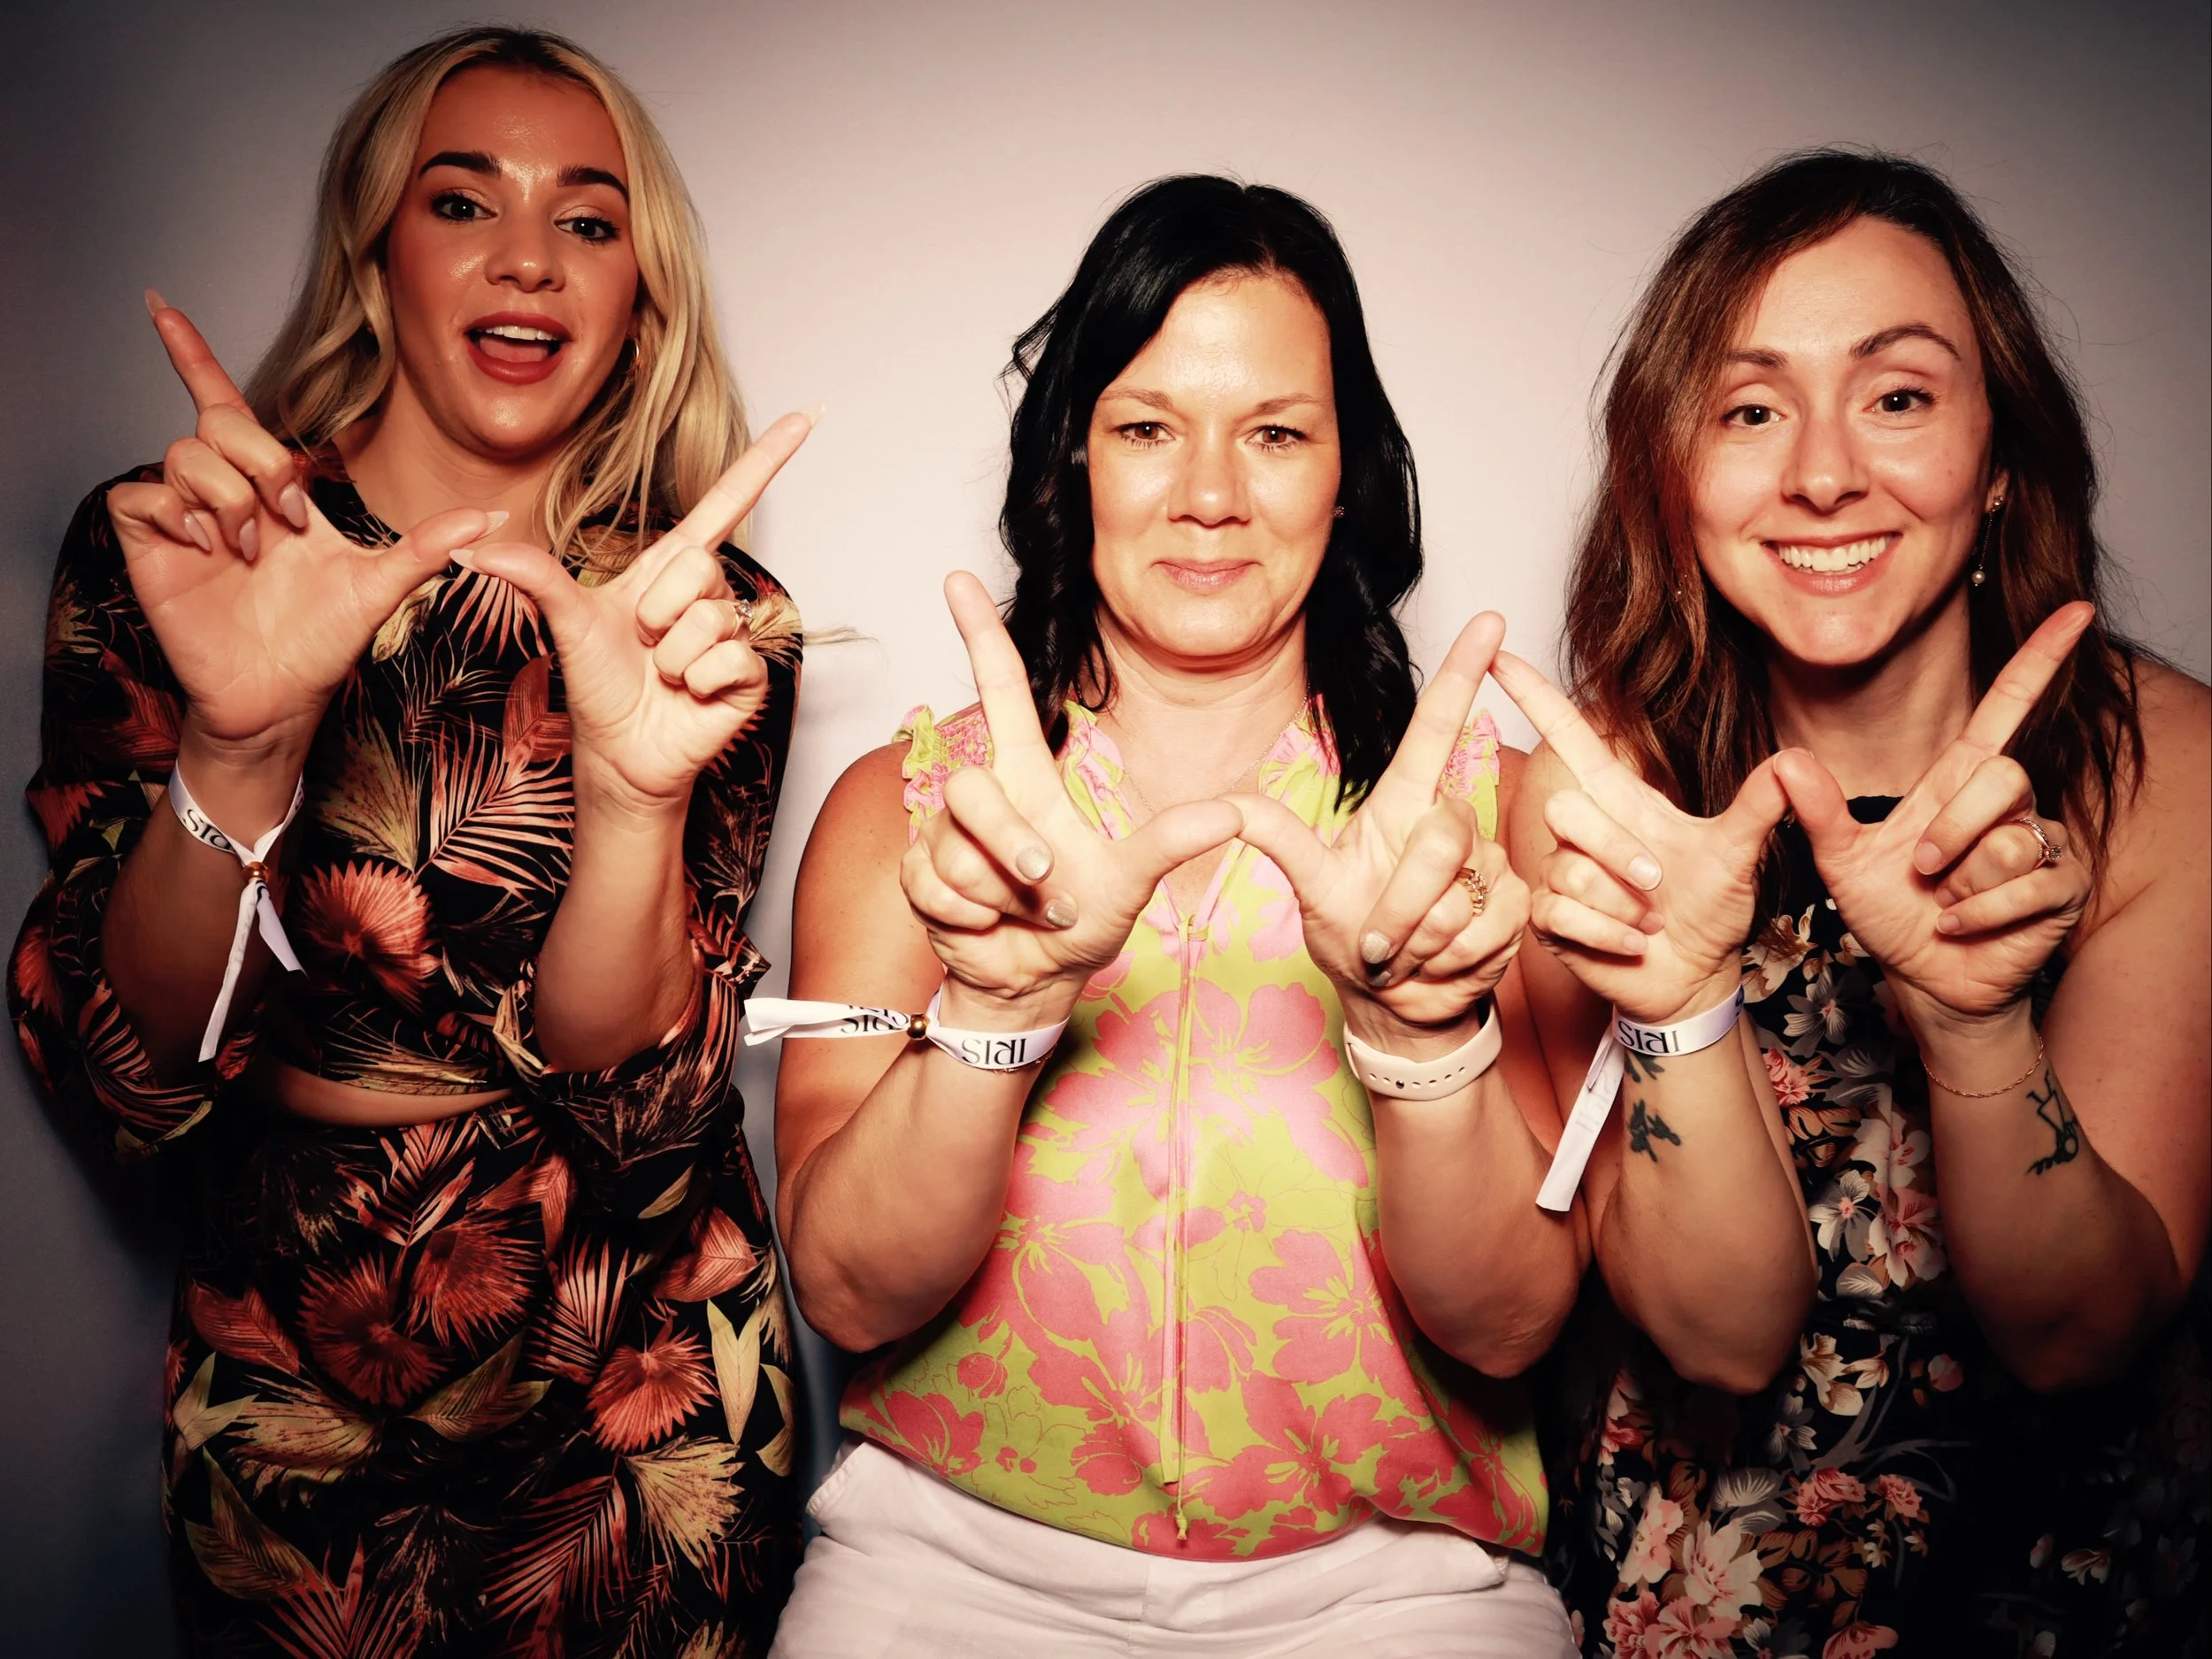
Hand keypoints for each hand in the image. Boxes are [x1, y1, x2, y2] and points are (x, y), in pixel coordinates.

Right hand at [106, 296, 503, 761]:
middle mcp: (222, 492)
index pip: (223, 403)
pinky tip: (207, 545)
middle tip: (288, 520)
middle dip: (260, 463)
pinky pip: (139, 498)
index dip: (191, 354)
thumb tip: (490, 516)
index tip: (160, 305)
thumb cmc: (323, 640)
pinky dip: (175, 514)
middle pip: (219, 424)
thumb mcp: (381, 585)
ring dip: (227, 496)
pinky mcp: (149, 547)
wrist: (282, 696)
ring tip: (251, 547)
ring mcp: (181, 518)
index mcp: (269, 486)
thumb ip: (427, 544)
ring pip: (182, 456)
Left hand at [456, 412, 815, 814]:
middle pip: (701, 566)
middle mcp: (709, 595)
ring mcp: (733, 634)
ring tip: (660, 674)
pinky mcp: (750, 675)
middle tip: (642, 642)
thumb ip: (531, 575)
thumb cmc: (598, 684)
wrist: (619, 752)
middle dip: (658, 609)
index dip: (766, 459)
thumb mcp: (564, 620)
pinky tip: (687, 694)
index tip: (808, 417)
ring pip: (710, 619)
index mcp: (673, 568)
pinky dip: (695, 681)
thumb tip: (474, 547)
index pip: (727, 503)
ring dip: (670, 655)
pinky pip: (728, 658)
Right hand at [900, 572, 1242, 1015]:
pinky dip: (972, 917)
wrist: (1035, 980)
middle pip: (970, 787)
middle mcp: (984, 798)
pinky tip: (989, 926)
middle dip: (1009, 843)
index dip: (981, 634)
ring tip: (1026, 912)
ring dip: (1000, 894)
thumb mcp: (1135, 881)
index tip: (960, 578)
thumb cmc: (1079, 919)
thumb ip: (1173, 843)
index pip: (1002, 691)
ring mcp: (945, 836)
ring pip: (956, 848)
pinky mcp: (918, 877)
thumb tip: (1234, 813)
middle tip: (1044, 881)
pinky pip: (935, 886)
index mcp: (1029, 776)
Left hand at [1230, 614, 1527, 1034]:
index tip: (1490, 620)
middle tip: (1379, 943)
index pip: (1437, 727)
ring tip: (1404, 951)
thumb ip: (1278, 839)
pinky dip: (1449, 962)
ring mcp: (1486, 863)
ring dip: (1421, 940)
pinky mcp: (1514, 905)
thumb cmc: (1353, 935)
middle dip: (1403, 906)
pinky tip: (1436, 965)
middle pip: (1442, 840)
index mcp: (1403, 803)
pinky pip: (1485, 930)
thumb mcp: (1310, 887)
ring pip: (1462, 896)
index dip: (1463, 673)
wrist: (1397, 1000)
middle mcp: (1449, 823)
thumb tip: (1226, 805)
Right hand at [1494, 652, 1792, 1024]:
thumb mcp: (1739, 855)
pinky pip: (1562, 912)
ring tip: (1651, 921)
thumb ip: (1760, 806)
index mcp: (1620, 800)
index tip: (1499, 653)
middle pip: (1566, 810)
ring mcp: (1561, 875)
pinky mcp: (1551, 919)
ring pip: (1569, 869)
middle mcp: (1584, 832)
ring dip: (1621, 903)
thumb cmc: (1710, 909)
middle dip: (1618, 852)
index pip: (1569, 737)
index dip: (1535, 696)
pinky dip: (1608, 933)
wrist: (1693, 976)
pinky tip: (1634, 943)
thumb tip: (1794, 760)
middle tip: (1658, 884)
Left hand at [1771, 604, 2095, 1030]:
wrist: (1923, 979)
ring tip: (1943, 902)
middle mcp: (2007, 805)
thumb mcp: (1841, 861)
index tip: (2074, 611)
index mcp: (1958, 782)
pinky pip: (2028, 886)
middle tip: (1922, 869)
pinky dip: (1979, 913)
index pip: (2006, 709)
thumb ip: (1816, 811)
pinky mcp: (2063, 887)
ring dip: (1962, 881)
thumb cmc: (1890, 913)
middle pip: (2002, 776)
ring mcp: (2042, 844)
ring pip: (2012, 838)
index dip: (2039, 661)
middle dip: (1952, 829)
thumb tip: (1784, 758)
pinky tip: (1958, 925)